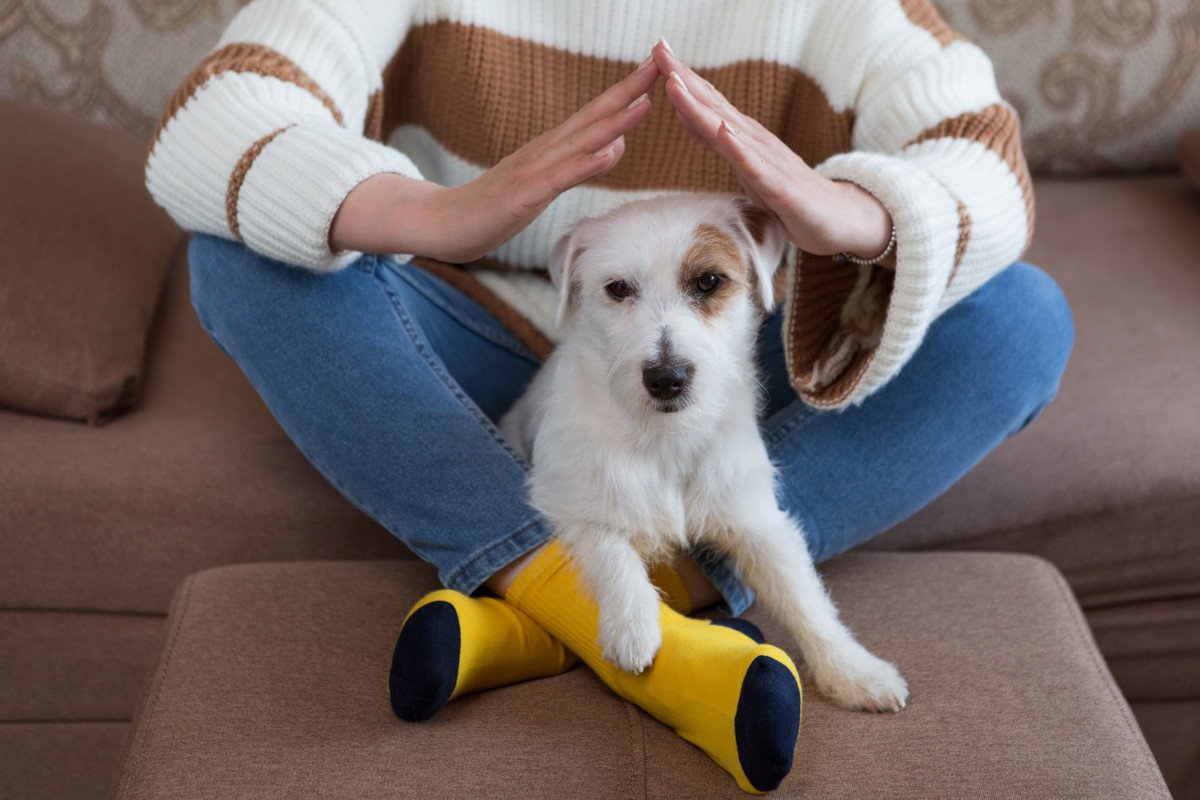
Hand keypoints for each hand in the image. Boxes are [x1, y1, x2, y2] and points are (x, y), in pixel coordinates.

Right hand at [331, 56, 659, 260]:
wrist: (441, 223)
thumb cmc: (491, 208)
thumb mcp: (542, 184)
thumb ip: (578, 165)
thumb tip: (614, 146)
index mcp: (551, 149)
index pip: (596, 114)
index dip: (628, 91)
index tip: (658, 70)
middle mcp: (545, 150)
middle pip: (594, 115)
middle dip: (630, 89)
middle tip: (663, 63)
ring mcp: (534, 170)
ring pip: (582, 141)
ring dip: (616, 120)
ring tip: (648, 99)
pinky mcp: (525, 195)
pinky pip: (562, 176)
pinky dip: (589, 162)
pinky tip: (612, 150)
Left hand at [650, 40, 894, 265]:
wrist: (836, 218)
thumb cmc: (788, 194)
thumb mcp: (744, 164)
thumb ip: (717, 142)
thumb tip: (685, 117)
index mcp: (742, 137)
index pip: (708, 102)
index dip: (681, 78)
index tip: (655, 53)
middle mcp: (754, 141)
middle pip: (714, 105)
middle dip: (684, 78)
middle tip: (658, 49)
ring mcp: (768, 161)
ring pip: (728, 130)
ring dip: (701, 106)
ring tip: (676, 83)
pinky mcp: (780, 188)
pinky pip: (755, 167)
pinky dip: (737, 148)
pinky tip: (723, 130)